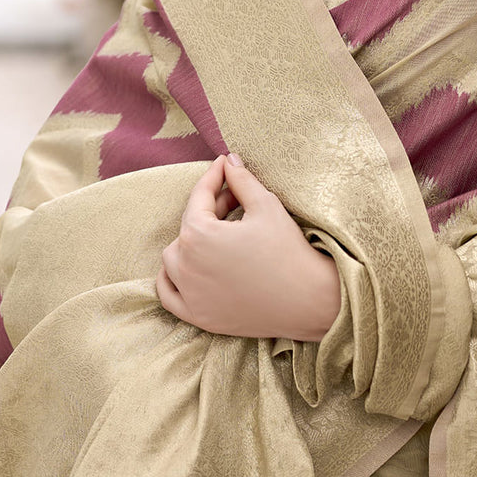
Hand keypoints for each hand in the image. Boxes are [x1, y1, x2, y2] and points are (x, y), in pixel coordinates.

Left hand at [156, 155, 341, 341]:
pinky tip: (190, 266)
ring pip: (173, 258)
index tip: (224, 164)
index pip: (199, 197)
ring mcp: (189, 294)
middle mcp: (185, 265)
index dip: (213, 176)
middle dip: (210, 209)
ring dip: (189, 242)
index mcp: (198, 235)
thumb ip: (241, 180)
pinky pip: (169, 294)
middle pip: (188, 227)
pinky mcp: (197, 316)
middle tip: (235, 200)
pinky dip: (173, 278)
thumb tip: (230, 160)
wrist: (307, 300)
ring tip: (217, 233)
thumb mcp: (266, 205)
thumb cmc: (287, 251)